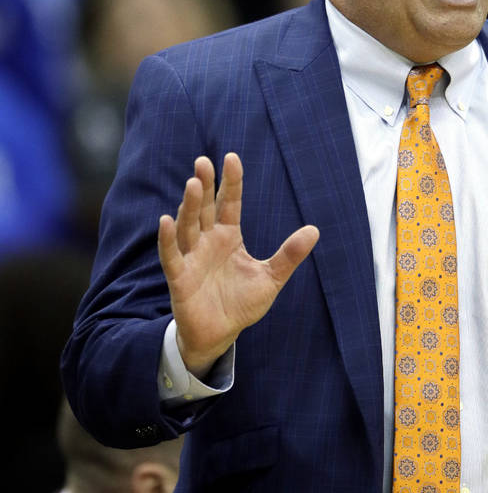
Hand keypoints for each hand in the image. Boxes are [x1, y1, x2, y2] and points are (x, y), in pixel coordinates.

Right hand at [158, 153, 318, 376]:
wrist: (220, 334)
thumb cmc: (241, 303)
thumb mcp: (271, 278)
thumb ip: (289, 255)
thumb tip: (315, 230)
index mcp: (229, 237)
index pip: (229, 204)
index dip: (231, 182)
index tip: (231, 158)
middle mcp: (207, 242)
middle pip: (204, 209)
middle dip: (204, 186)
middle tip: (203, 162)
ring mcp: (191, 258)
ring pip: (188, 226)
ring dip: (188, 206)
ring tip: (192, 184)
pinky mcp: (179, 278)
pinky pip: (171, 256)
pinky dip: (167, 240)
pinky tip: (166, 221)